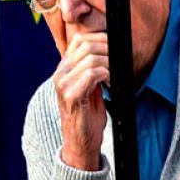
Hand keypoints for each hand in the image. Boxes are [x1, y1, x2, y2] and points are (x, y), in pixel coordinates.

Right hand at [52, 30, 107, 170]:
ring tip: (115, 73)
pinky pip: (92, 74)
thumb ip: (92, 69)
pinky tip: (110, 83)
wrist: (80, 142)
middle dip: (107, 49)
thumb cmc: (87, 114)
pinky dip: (105, 75)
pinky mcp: (71, 96)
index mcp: (63, 69)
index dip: (99, 38)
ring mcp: (63, 84)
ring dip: (108, 63)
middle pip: (85, 45)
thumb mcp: (89, 87)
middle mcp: (60, 74)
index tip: (115, 45)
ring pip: (90, 58)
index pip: (79, 40)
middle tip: (119, 59)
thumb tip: (109, 51)